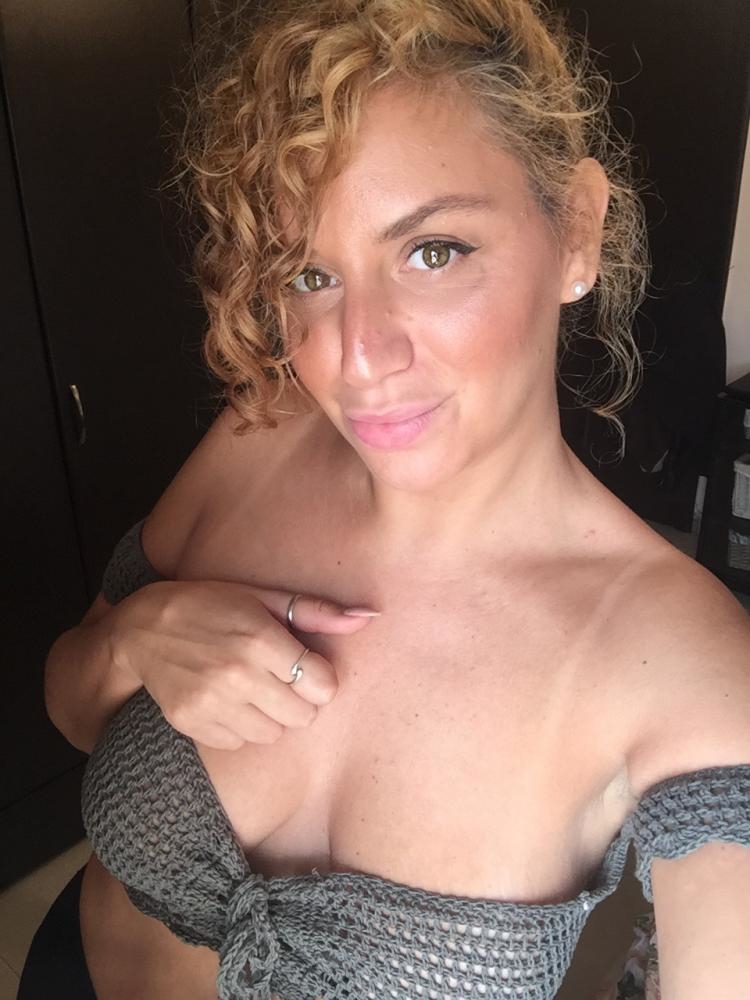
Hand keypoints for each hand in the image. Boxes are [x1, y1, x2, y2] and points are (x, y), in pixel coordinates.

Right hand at [108, 580, 375, 748]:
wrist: (140, 630)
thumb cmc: (209, 604)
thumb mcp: (261, 595)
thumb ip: (316, 610)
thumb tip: (369, 617)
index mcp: (260, 639)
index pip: (322, 684)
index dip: (321, 678)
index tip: (308, 667)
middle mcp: (237, 675)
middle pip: (302, 715)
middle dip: (300, 699)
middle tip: (281, 679)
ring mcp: (212, 703)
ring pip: (273, 733)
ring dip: (272, 715)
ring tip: (255, 689)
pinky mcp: (192, 724)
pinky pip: (240, 742)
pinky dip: (242, 727)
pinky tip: (230, 700)